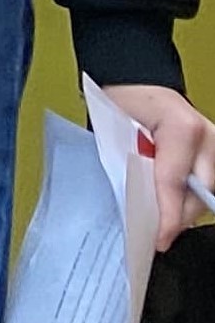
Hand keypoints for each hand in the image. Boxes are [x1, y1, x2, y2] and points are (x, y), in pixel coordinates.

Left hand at [100, 84, 214, 251]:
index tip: (159, 238)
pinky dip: (187, 196)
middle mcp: (206, 136)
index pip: (174, 182)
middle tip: (157, 235)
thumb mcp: (116, 134)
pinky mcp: (214, 151)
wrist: (136, 84)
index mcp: (181, 127)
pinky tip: (171, 205)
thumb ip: (130, 167)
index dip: (167, 216)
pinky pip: (205, 183)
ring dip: (183, 208)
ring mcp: (214, 143)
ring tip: (162, 220)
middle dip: (177, 217)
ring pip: (205, 192)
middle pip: (197, 194)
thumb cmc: (122, 103)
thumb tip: (136, 207)